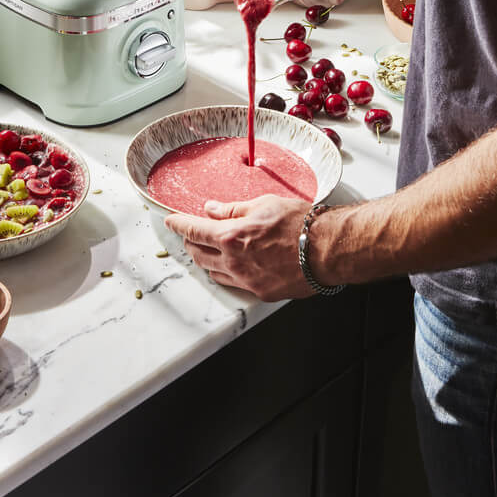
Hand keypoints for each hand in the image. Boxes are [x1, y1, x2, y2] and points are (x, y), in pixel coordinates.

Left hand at [164, 195, 313, 301]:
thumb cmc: (299, 224)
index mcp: (230, 235)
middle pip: (197, 254)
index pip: (193, 230)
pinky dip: (225, 273)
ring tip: (209, 249)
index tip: (170, 221)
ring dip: (206, 259)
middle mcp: (233, 261)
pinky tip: (232, 265)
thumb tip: (211, 209)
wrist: (326, 249)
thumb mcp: (262, 204)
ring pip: (212, 272)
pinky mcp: (259, 292)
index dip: (178, 224)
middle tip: (191, 233)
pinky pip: (233, 284)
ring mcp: (246, 279)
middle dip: (190, 242)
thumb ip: (232, 209)